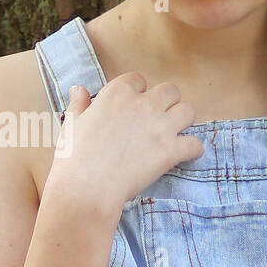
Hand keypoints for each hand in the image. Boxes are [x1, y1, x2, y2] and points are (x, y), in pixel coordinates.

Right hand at [44, 73, 204, 220]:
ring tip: (174, 134)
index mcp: (117, 94)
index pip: (139, 80)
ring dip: (184, 122)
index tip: (134, 108)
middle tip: (159, 120)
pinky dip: (193, 150)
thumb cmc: (74, 157)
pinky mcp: (171, 150)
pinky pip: (196, 144)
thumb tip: (78, 89)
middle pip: (170, 91)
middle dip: (167, 103)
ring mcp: (160, 126)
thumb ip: (79, 104)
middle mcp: (142, 104)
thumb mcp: (71, 124)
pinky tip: (184, 155)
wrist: (86, 187)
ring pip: (188, 111)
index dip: (139, 93)